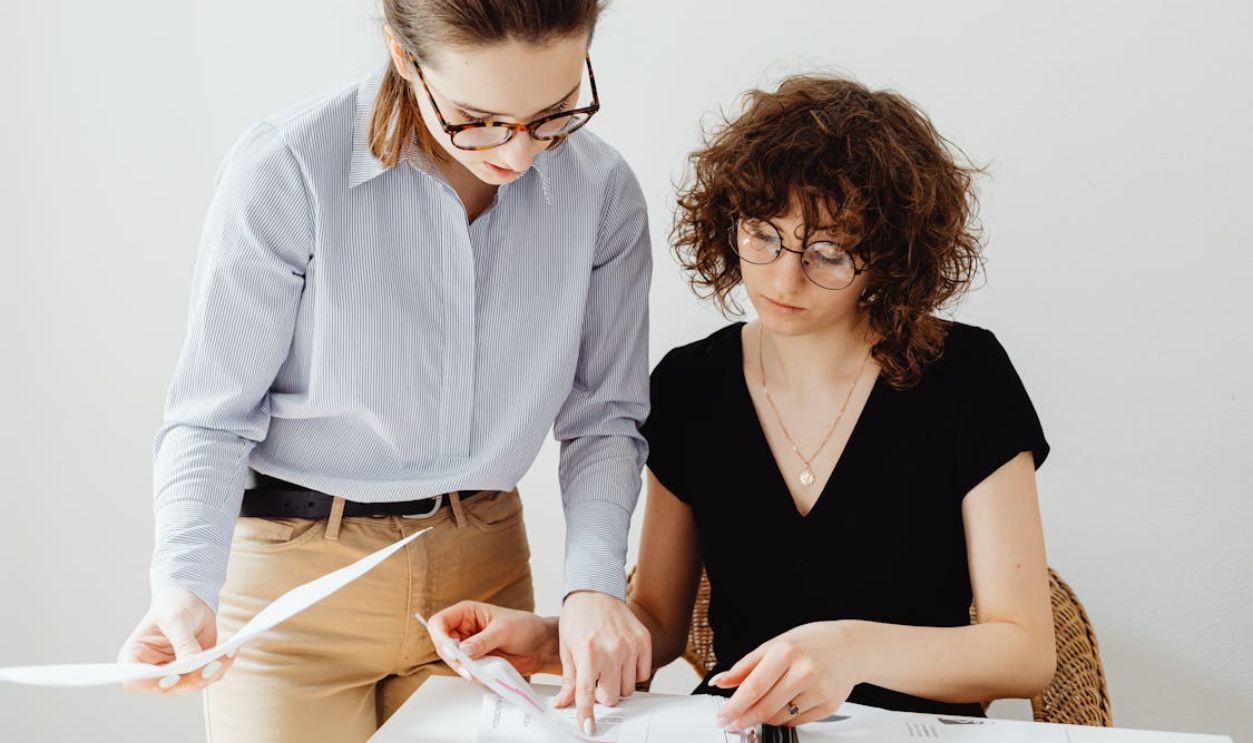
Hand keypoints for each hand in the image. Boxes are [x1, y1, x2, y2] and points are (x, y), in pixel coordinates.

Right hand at [118, 587, 233, 695]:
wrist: (192, 598)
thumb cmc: (174, 605)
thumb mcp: (176, 619)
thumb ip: (183, 643)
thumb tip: (193, 664)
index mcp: (135, 658)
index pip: (135, 681)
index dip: (153, 683)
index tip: (174, 676)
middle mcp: (152, 670)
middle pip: (168, 688)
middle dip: (192, 680)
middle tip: (212, 665)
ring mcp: (173, 673)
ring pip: (191, 686)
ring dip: (210, 674)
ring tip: (225, 656)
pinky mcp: (193, 671)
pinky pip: (207, 677)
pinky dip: (220, 668)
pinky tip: (229, 654)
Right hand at [427, 600, 560, 677]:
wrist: (540, 646)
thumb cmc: (525, 628)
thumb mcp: (504, 631)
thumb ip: (482, 641)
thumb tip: (463, 651)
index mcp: (466, 612)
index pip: (439, 622)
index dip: (440, 637)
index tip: (452, 651)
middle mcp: (464, 628)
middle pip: (441, 645)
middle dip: (453, 658)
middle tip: (468, 667)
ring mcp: (468, 646)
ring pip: (452, 660)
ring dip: (464, 668)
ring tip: (481, 670)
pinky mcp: (475, 660)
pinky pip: (465, 670)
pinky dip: (472, 675)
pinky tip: (485, 673)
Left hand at [554, 591, 650, 735]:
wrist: (594, 590)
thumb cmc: (577, 618)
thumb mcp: (567, 649)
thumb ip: (569, 680)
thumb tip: (563, 703)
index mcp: (588, 652)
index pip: (587, 694)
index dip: (587, 715)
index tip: (589, 728)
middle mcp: (611, 650)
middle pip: (612, 696)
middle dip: (603, 694)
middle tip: (596, 680)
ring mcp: (630, 645)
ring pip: (628, 687)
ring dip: (618, 684)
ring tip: (608, 667)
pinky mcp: (643, 640)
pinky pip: (643, 673)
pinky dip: (633, 673)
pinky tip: (622, 661)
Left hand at [711, 621, 862, 728]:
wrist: (851, 647)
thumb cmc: (811, 643)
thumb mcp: (775, 644)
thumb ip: (745, 666)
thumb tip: (720, 681)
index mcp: (787, 651)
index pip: (753, 687)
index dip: (734, 706)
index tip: (722, 716)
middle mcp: (805, 671)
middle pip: (765, 707)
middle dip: (742, 720)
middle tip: (729, 724)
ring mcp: (819, 691)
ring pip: (779, 718)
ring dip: (762, 718)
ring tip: (759, 708)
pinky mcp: (828, 706)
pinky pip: (796, 722)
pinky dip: (782, 718)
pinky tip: (782, 706)